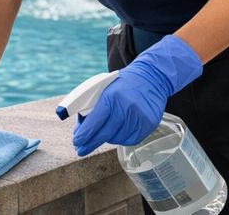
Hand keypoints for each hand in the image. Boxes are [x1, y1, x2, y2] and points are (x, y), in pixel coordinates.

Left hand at [73, 35, 201, 155]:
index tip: (77, 142)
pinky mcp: (148, 124)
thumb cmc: (123, 84)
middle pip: (105, 133)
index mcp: (111, 97)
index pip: (94, 121)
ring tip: (103, 134)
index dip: (84, 134)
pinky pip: (131, 140)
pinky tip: (117, 133)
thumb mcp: (104, 88)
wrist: (151, 78)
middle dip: (90, 143)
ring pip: (117, 139)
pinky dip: (122, 139)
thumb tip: (81, 128)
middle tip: (81, 150)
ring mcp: (138, 117)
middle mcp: (126, 107)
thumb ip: (93, 106)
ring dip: (107, 139)